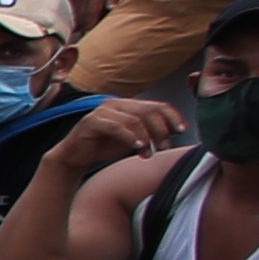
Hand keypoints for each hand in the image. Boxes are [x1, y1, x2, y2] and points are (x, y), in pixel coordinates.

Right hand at [62, 96, 186, 165]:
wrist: (76, 156)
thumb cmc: (104, 146)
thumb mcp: (133, 139)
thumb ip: (151, 132)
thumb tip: (175, 131)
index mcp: (128, 105)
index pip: (157, 105)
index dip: (172, 117)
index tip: (182, 130)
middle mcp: (116, 104)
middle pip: (148, 111)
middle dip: (160, 130)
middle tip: (164, 146)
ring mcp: (103, 111)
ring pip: (134, 119)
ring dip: (146, 137)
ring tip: (148, 153)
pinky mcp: (92, 121)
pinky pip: (117, 127)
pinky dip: (130, 137)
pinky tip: (137, 147)